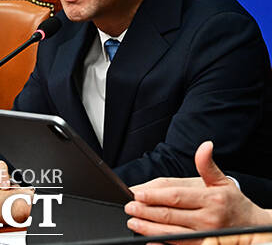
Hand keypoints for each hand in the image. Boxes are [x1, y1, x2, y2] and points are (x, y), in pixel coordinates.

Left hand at [125, 141, 271, 243]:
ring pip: (172, 233)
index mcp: (210, 199)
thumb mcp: (221, 181)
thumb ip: (207, 165)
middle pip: (170, 215)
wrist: (253, 228)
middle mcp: (208, 219)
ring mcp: (205, 235)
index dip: (154, 195)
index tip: (137, 193)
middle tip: (129, 207)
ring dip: (149, 228)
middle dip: (146, 211)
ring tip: (133, 222)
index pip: (176, 196)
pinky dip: (163, 243)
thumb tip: (205, 146)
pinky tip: (149, 239)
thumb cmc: (232, 202)